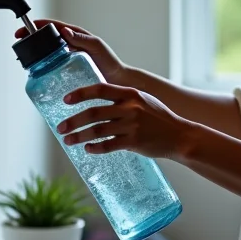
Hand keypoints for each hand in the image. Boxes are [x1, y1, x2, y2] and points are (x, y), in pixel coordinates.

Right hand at [14, 19, 127, 83]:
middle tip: (19, 46)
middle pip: (45, 39)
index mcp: (75, 35)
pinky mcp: (67, 70)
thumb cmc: (110, 62)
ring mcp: (67, 58)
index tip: (23, 29)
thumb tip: (64, 30)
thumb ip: (82, 38)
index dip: (36, 26)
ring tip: (24, 60)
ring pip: (46, 53)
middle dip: (31, 40)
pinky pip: (52, 67)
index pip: (51, 26)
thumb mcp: (96, 47)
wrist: (117, 81)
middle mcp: (70, 45)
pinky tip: (37, 74)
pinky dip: (42, 68)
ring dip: (35, 55)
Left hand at [55, 83, 193, 159]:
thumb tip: (98, 100)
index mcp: (130, 94)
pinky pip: (108, 145)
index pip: (100, 90)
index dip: (81, 93)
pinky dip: (95, 147)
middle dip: (73, 120)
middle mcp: (130, 108)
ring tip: (68, 140)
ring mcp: (132, 126)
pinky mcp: (134, 142)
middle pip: (94, 113)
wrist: (180, 136)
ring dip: (79, 136)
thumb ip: (123, 99)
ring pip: (97, 130)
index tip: (66, 100)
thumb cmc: (159, 118)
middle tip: (60, 127)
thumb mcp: (143, 101)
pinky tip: (87, 149)